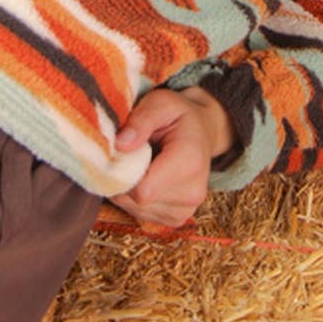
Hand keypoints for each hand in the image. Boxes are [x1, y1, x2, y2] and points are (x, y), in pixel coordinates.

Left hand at [108, 86, 236, 228]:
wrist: (203, 130)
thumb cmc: (178, 114)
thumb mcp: (161, 102)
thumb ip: (141, 120)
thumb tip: (120, 145)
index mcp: (189, 163)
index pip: (142, 189)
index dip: (122, 172)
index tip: (119, 151)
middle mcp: (192, 193)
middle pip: (136, 200)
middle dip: (122, 178)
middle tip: (128, 153)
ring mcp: (185, 210)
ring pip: (135, 209)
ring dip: (127, 188)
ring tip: (140, 163)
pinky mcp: (177, 218)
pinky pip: (141, 215)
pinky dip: (134, 198)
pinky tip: (145, 176)